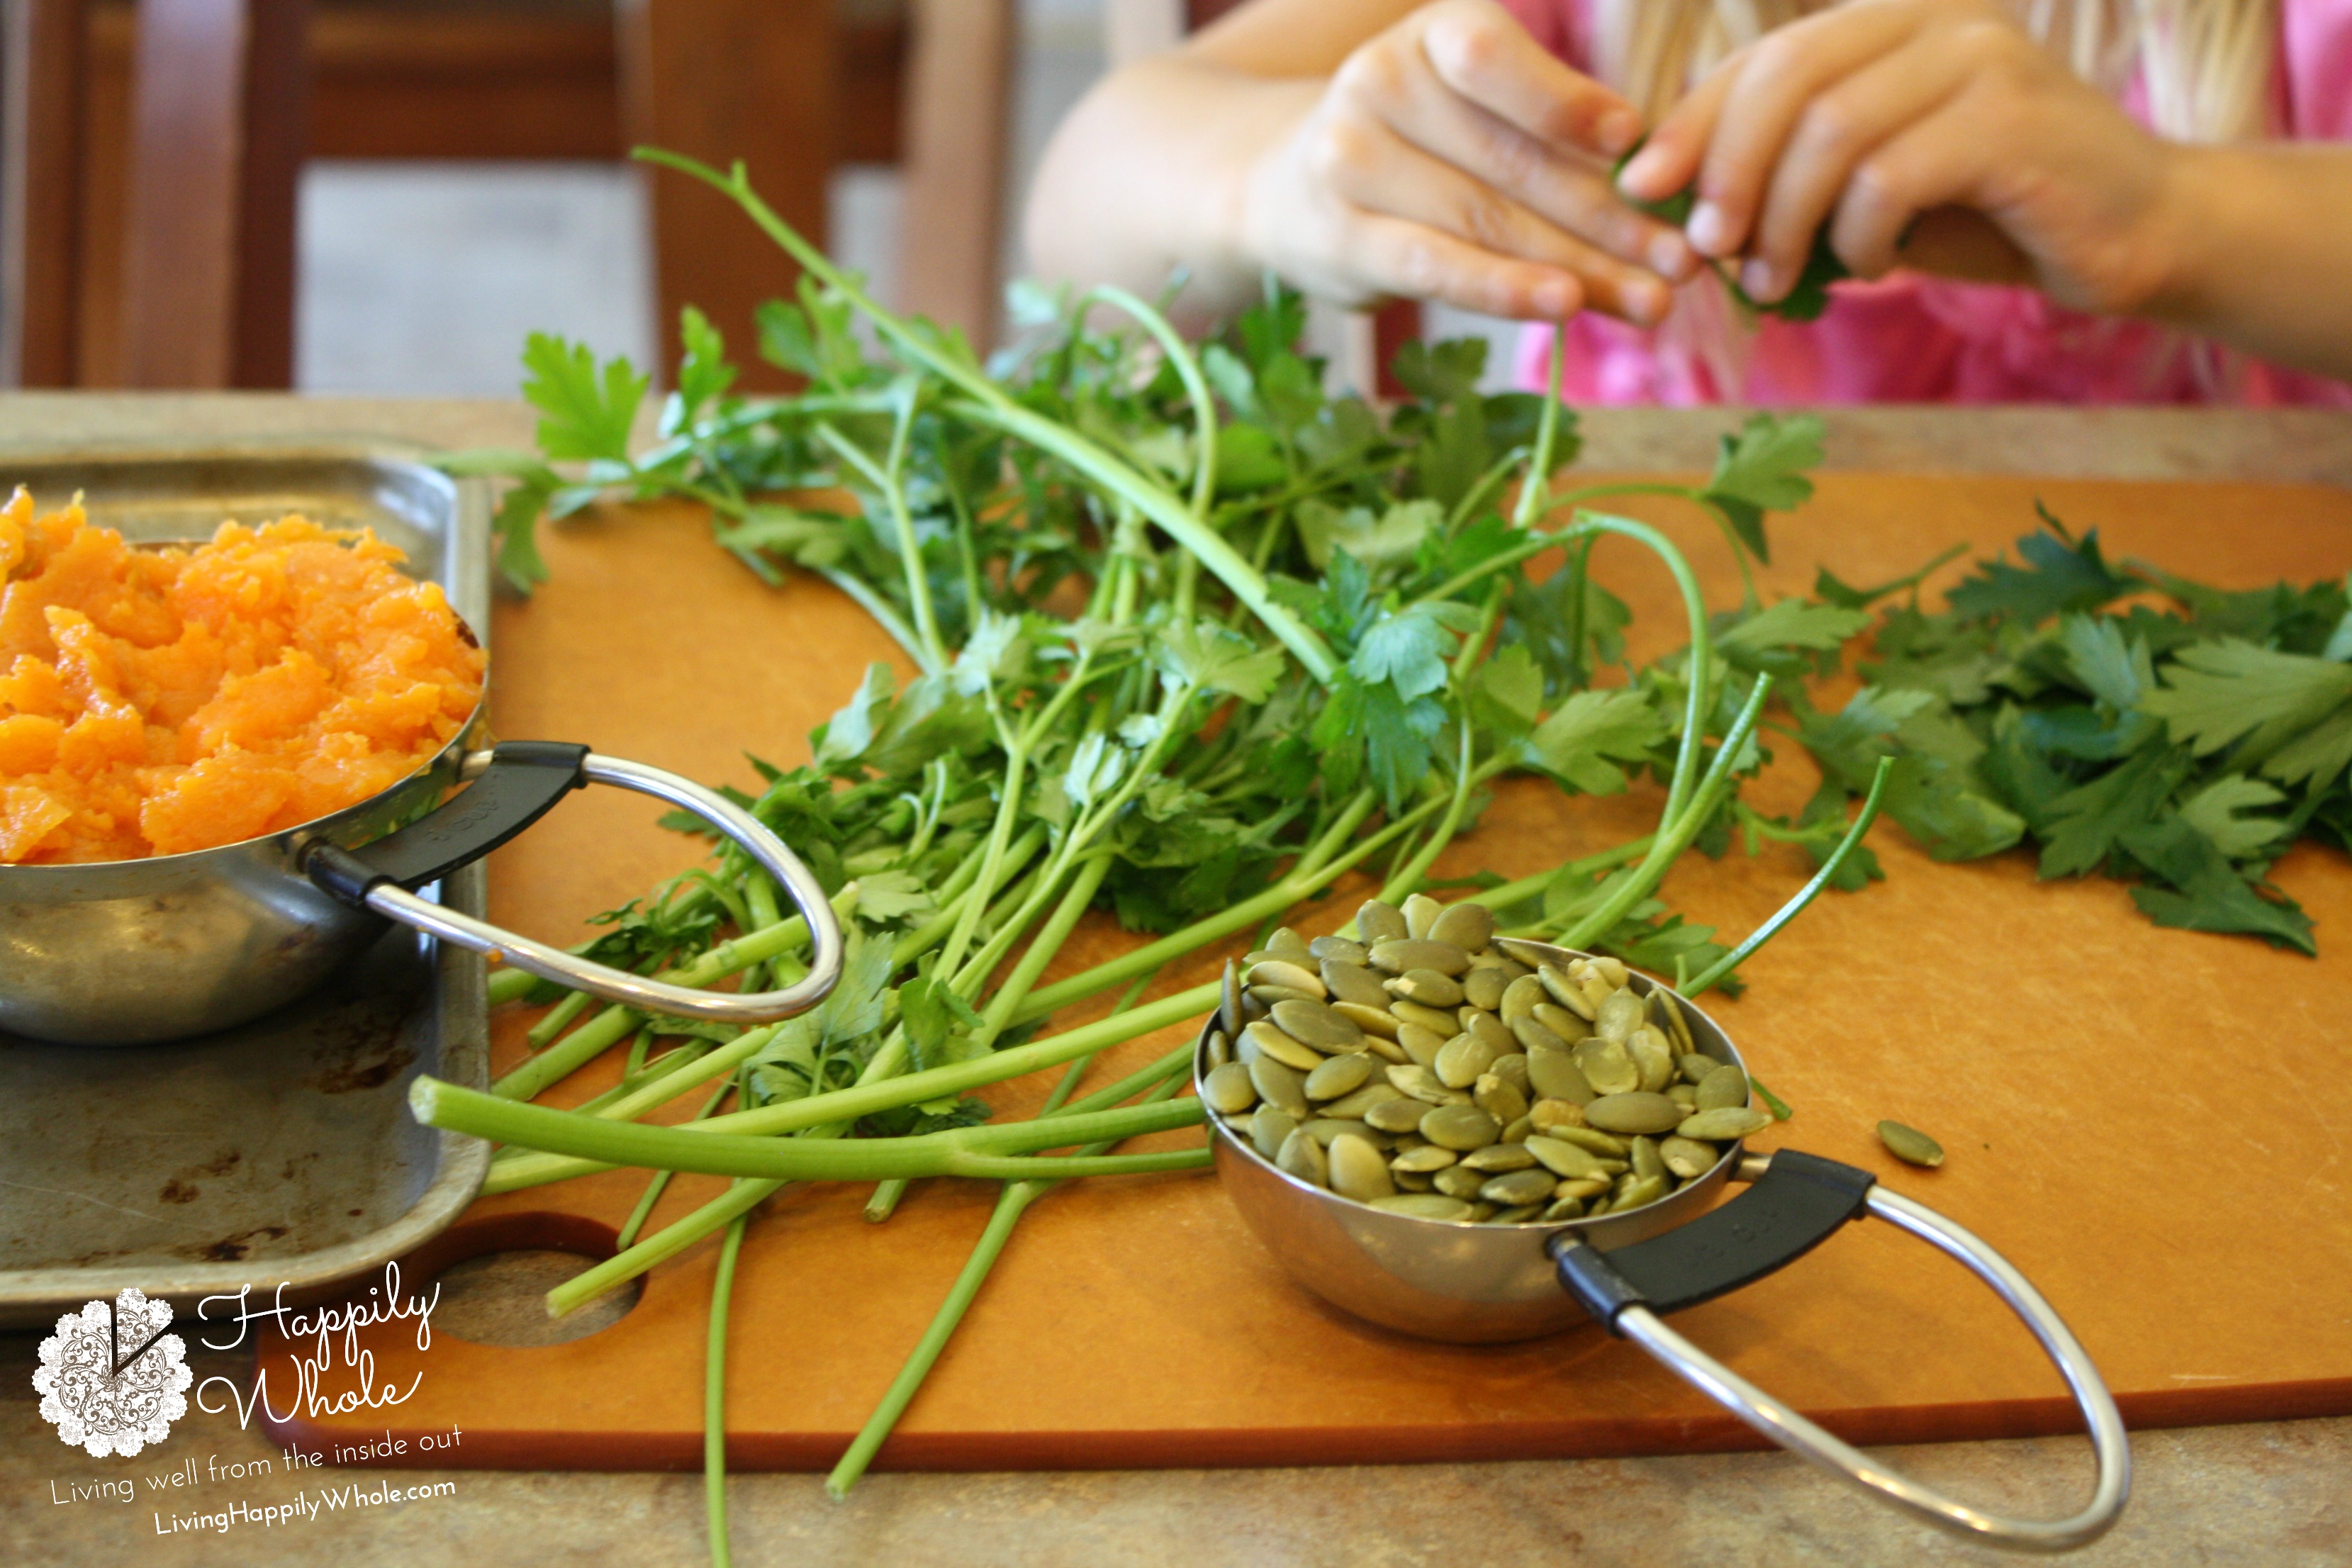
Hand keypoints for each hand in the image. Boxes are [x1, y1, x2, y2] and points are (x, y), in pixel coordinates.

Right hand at [1230, 0, 1699, 323]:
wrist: (1287, 186)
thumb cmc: (1420, 142)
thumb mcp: (1478, 106)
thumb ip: (1554, 130)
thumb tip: (1666, 184)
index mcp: (1428, 34)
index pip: (1494, 58)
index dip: (1565, 100)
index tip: (1634, 140)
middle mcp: (1379, 82)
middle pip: (1512, 158)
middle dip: (1610, 216)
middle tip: (1683, 262)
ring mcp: (1349, 160)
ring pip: (1485, 220)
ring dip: (1579, 266)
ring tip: (1651, 301)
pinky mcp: (1338, 236)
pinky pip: (1435, 265)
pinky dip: (1504, 288)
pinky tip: (1562, 306)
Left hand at [1616, 0, 2189, 316]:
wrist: (2130, 234)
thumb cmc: (1985, 214)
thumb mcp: (1867, 191)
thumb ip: (1789, 177)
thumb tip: (1671, 207)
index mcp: (1892, 20)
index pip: (1765, 62)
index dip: (1692, 125)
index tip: (1643, 191)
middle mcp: (1935, 18)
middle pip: (1785, 82)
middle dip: (1725, 173)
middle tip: (1705, 250)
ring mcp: (1980, 58)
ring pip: (1829, 132)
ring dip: (1782, 220)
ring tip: (1773, 280)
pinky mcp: (2012, 119)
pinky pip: (1889, 178)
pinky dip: (1857, 237)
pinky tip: (1865, 269)